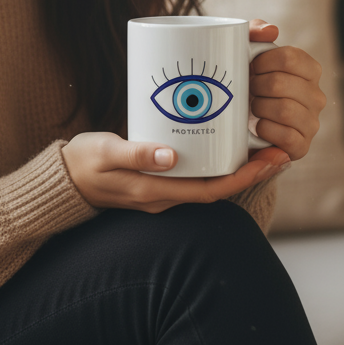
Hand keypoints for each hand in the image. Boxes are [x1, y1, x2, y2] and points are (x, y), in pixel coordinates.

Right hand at [61, 131, 290, 212]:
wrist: (64, 179)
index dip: (244, 178)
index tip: (270, 160)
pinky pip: (196, 177)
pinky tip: (226, 145)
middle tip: (279, 150)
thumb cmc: (83, 163)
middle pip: (219, 189)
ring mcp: (163, 192)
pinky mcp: (159, 182)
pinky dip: (217, 164)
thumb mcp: (105, 153)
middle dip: (251, 173)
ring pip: (210, 184)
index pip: (211, 190)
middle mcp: (164, 198)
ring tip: (263, 146)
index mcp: (155, 193)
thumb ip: (135, 154)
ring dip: (238, 169)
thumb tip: (169, 156)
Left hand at [247, 19, 325, 162]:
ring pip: (285, 110)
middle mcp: (317, 96)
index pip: (290, 57)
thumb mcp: (247, 51)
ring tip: (253, 107)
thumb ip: (256, 31)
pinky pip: (286, 137)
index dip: (263, 61)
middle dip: (256, 86)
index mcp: (309, 70)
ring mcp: (312, 123)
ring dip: (260, 108)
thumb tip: (272, 31)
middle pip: (281, 84)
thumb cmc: (247, 81)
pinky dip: (266, 130)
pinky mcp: (302, 146)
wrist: (239, 121)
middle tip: (249, 89)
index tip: (252, 67)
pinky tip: (258, 126)